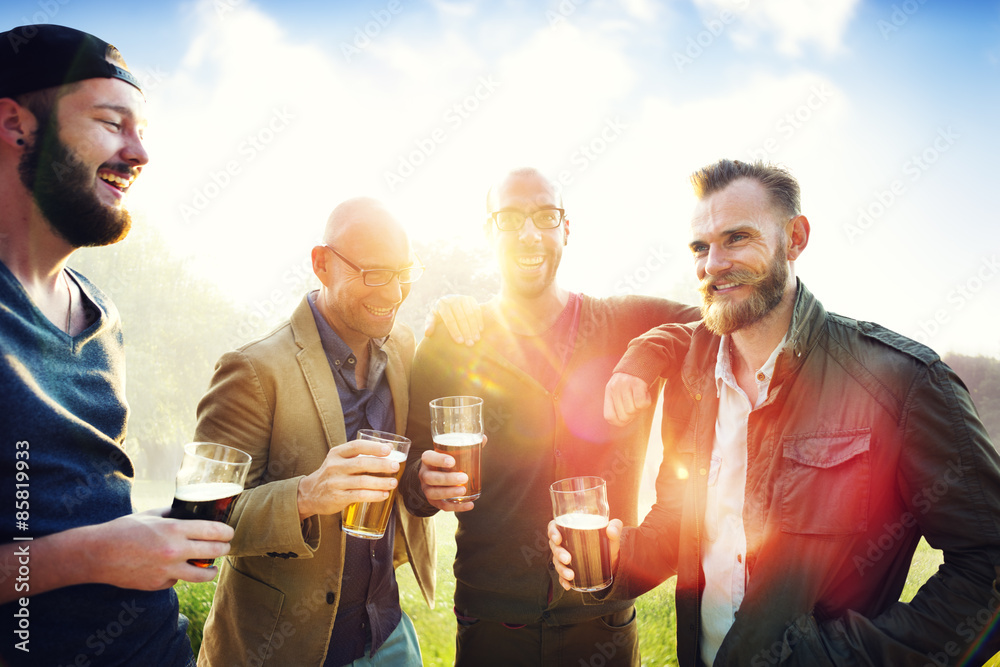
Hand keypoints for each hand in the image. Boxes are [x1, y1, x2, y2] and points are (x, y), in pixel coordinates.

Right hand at [82, 508, 235, 588]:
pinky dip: (179, 575)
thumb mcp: (150, 514)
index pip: (212, 531)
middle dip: (224, 548)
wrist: (97, 555)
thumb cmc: (123, 530)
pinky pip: (177, 580)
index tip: (230, 532)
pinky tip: (173, 569)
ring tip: (213, 568)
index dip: (226, 532)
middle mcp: (174, 551)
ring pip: (202, 575)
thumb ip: (172, 514)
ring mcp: (167, 570)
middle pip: (213, 552)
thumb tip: (189, 512)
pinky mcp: (159, 584)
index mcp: (174, 530)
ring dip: (212, 571)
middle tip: (226, 547)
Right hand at [296, 439, 401, 519]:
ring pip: (362, 481)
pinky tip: (384, 495)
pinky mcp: (337, 497)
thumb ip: (360, 454)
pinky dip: (373, 495)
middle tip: (395, 466)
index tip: (388, 449)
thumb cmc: (332, 474)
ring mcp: (335, 482)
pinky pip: (359, 495)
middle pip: (361, 463)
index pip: (356, 446)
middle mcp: (334, 466)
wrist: (309, 493)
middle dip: (381, 465)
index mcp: (337, 453)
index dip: (373, 447)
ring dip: (380, 482)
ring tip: (393, 483)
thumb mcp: (340, 460)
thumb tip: (389, 447)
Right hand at [418, 449, 475, 511]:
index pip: (428, 457)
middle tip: (464, 477)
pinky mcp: (433, 501)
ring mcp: (427, 489)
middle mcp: (424, 474)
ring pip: (434, 493)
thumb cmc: (447, 461)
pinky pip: (443, 506)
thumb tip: (483, 438)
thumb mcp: (451, 452)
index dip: (438, 460)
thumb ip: (466, 446)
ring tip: (464, 490)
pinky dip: (456, 507)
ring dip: (449, 493)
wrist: (435, 476)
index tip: (452, 461)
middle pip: (431, 478)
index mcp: (428, 459)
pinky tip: (469, 505)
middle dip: (447, 479)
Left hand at [423, 294, 482, 345]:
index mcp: (441, 304)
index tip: (460, 342)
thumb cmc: (439, 314)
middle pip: (461, 318)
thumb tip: (427, 334)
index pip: (450, 320)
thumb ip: (430, 324)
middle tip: (470, 344)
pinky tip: (480, 330)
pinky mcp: (470, 299)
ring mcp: (462, 298)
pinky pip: (476, 310)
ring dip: (474, 328)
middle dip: (466, 332)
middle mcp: (452, 299)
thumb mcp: (432, 318)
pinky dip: (479, 320)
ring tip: (476, 339)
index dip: (455, 331)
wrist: (447, 301)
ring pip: (470, 314)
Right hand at [548, 518, 622, 590]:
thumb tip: (610, 530)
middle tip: (568, 559)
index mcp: (570, 530)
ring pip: (556, 562)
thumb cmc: (608, 542)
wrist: (612, 560)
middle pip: (554, 546)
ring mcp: (565, 557)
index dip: (552, 532)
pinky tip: (568, 585)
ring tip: (571, 575)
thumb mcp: (613, 535)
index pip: (554, 527)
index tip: (558, 538)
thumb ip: (615, 528)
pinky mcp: (568, 570)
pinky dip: (562, 581)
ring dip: (561, 569)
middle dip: (558, 553)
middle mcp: (565, 543)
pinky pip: (561, 576)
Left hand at [604, 372, 651, 426]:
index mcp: (609, 391)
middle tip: (636, 404)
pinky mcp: (637, 383)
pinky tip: (646, 393)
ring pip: (633, 410)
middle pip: (623, 416)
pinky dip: (647, 402)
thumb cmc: (632, 379)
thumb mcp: (620, 389)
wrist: (643, 358)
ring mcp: (625, 385)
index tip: (628, 418)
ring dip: (640, 407)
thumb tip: (622, 422)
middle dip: (633, 415)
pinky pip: (642, 404)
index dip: (620, 422)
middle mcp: (615, 388)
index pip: (609, 417)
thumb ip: (618, 403)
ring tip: (640, 395)